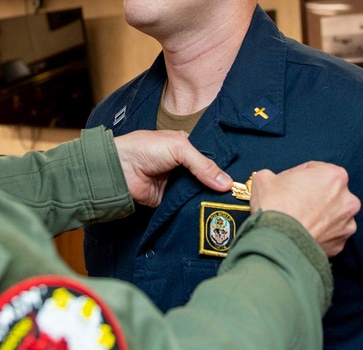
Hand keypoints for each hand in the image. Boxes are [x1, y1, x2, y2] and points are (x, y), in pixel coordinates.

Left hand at [114, 130, 231, 206]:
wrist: (121, 167)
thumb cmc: (146, 148)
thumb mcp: (179, 148)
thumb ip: (203, 165)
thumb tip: (227, 183)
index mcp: (186, 148)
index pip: (210, 158)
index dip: (224, 168)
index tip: (241, 179)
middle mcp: (183, 166)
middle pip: (207, 178)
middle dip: (219, 186)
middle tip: (241, 196)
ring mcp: (177, 184)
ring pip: (199, 193)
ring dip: (209, 198)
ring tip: (233, 207)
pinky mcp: (170, 200)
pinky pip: (187, 206)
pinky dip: (197, 209)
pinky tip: (213, 213)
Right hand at [250, 162, 359, 256]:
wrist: (277, 243)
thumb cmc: (275, 207)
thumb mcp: (264, 178)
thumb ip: (275, 176)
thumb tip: (272, 182)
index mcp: (334, 176)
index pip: (315, 169)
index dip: (298, 175)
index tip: (288, 183)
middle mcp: (347, 199)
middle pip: (328, 192)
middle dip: (313, 195)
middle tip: (292, 200)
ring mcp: (347, 224)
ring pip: (332, 215)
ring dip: (318, 215)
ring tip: (297, 219)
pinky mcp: (341, 244)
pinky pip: (329, 235)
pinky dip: (318, 233)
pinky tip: (302, 232)